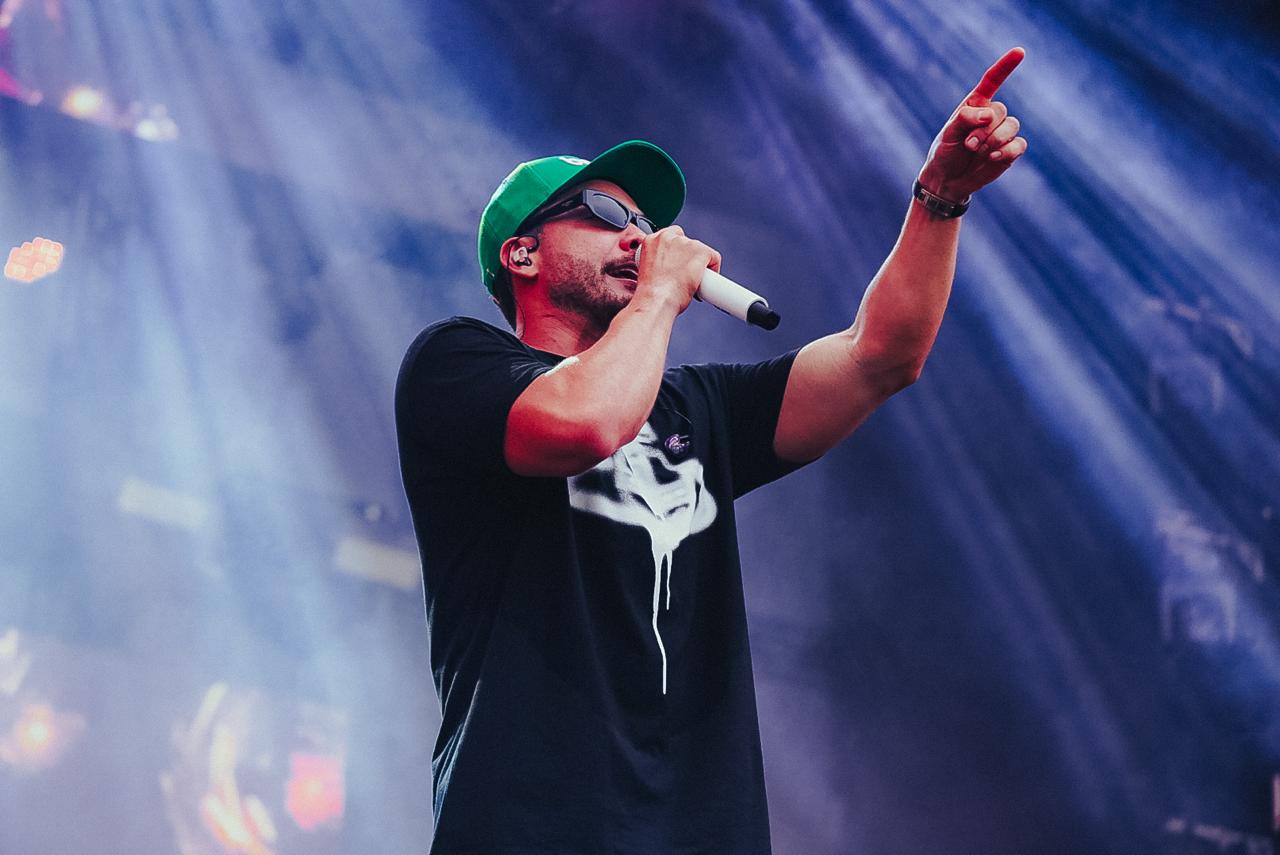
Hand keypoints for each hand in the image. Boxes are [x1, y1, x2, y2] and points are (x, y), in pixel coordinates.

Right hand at [636, 225, 721, 314]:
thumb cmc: (651, 294)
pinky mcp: (700, 251)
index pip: (672, 236)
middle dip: (689, 257)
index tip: (679, 264)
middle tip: (686, 275)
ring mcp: (686, 243)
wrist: (656, 302)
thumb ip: (660, 263)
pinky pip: (714, 257)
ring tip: (693, 282)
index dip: (679, 251)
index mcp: (652, 240)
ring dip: (699, 264)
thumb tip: (673, 269)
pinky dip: (714, 269)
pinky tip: (704, 281)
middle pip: (688, 242)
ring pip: (701, 250)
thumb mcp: (648, 271)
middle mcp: (668, 237)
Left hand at [918, 47, 1027, 202]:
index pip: (993, 80)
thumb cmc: (945, 152)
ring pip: (1012, 126)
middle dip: (984, 129)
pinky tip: (993, 157)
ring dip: (994, 140)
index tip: (1019, 52)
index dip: (1006, 66)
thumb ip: (965, 118)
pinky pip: (1020, 144)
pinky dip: (1007, 150)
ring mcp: (1003, 132)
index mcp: (976, 105)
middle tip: (968, 144)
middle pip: (1000, 111)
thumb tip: (989, 114)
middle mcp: (992, 115)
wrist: (948, 180)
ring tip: (978, 151)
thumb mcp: (948, 133)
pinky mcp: (1010, 150)